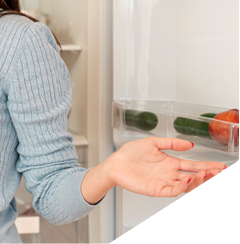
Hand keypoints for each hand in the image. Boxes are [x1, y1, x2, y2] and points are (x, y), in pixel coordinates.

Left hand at [108, 137, 226, 196]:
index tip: (219, 165)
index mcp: (169, 163)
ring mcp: (164, 182)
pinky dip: (182, 187)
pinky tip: (187, 180)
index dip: (206, 165)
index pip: (192, 165)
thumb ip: (171, 143)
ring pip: (186, 186)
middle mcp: (169, 174)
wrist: (115, 164)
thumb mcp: (152, 142)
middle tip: (217, 171)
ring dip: (197, 181)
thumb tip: (189, 144)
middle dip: (207, 175)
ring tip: (203, 174)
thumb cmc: (130, 154)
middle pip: (193, 177)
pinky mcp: (156, 189)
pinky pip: (172, 191)